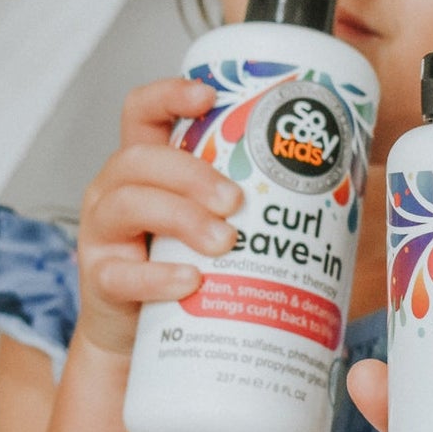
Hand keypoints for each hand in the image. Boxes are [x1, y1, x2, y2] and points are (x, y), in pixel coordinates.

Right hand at [73, 78, 241, 356]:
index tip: (209, 96)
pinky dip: (159, 277)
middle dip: (191, 175)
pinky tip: (191, 281)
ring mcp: (101, 235)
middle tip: (235, 201)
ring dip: (181, 218)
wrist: (138, 336)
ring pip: (128, 206)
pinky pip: (122, 275)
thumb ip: (242, 203)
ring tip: (224, 241)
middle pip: (140, 158)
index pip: (142, 112)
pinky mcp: (98, 281)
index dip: (169, 95)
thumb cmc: (183, 268)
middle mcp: (114, 190)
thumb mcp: (207, 224)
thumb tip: (334, 190)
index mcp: (144, 167)